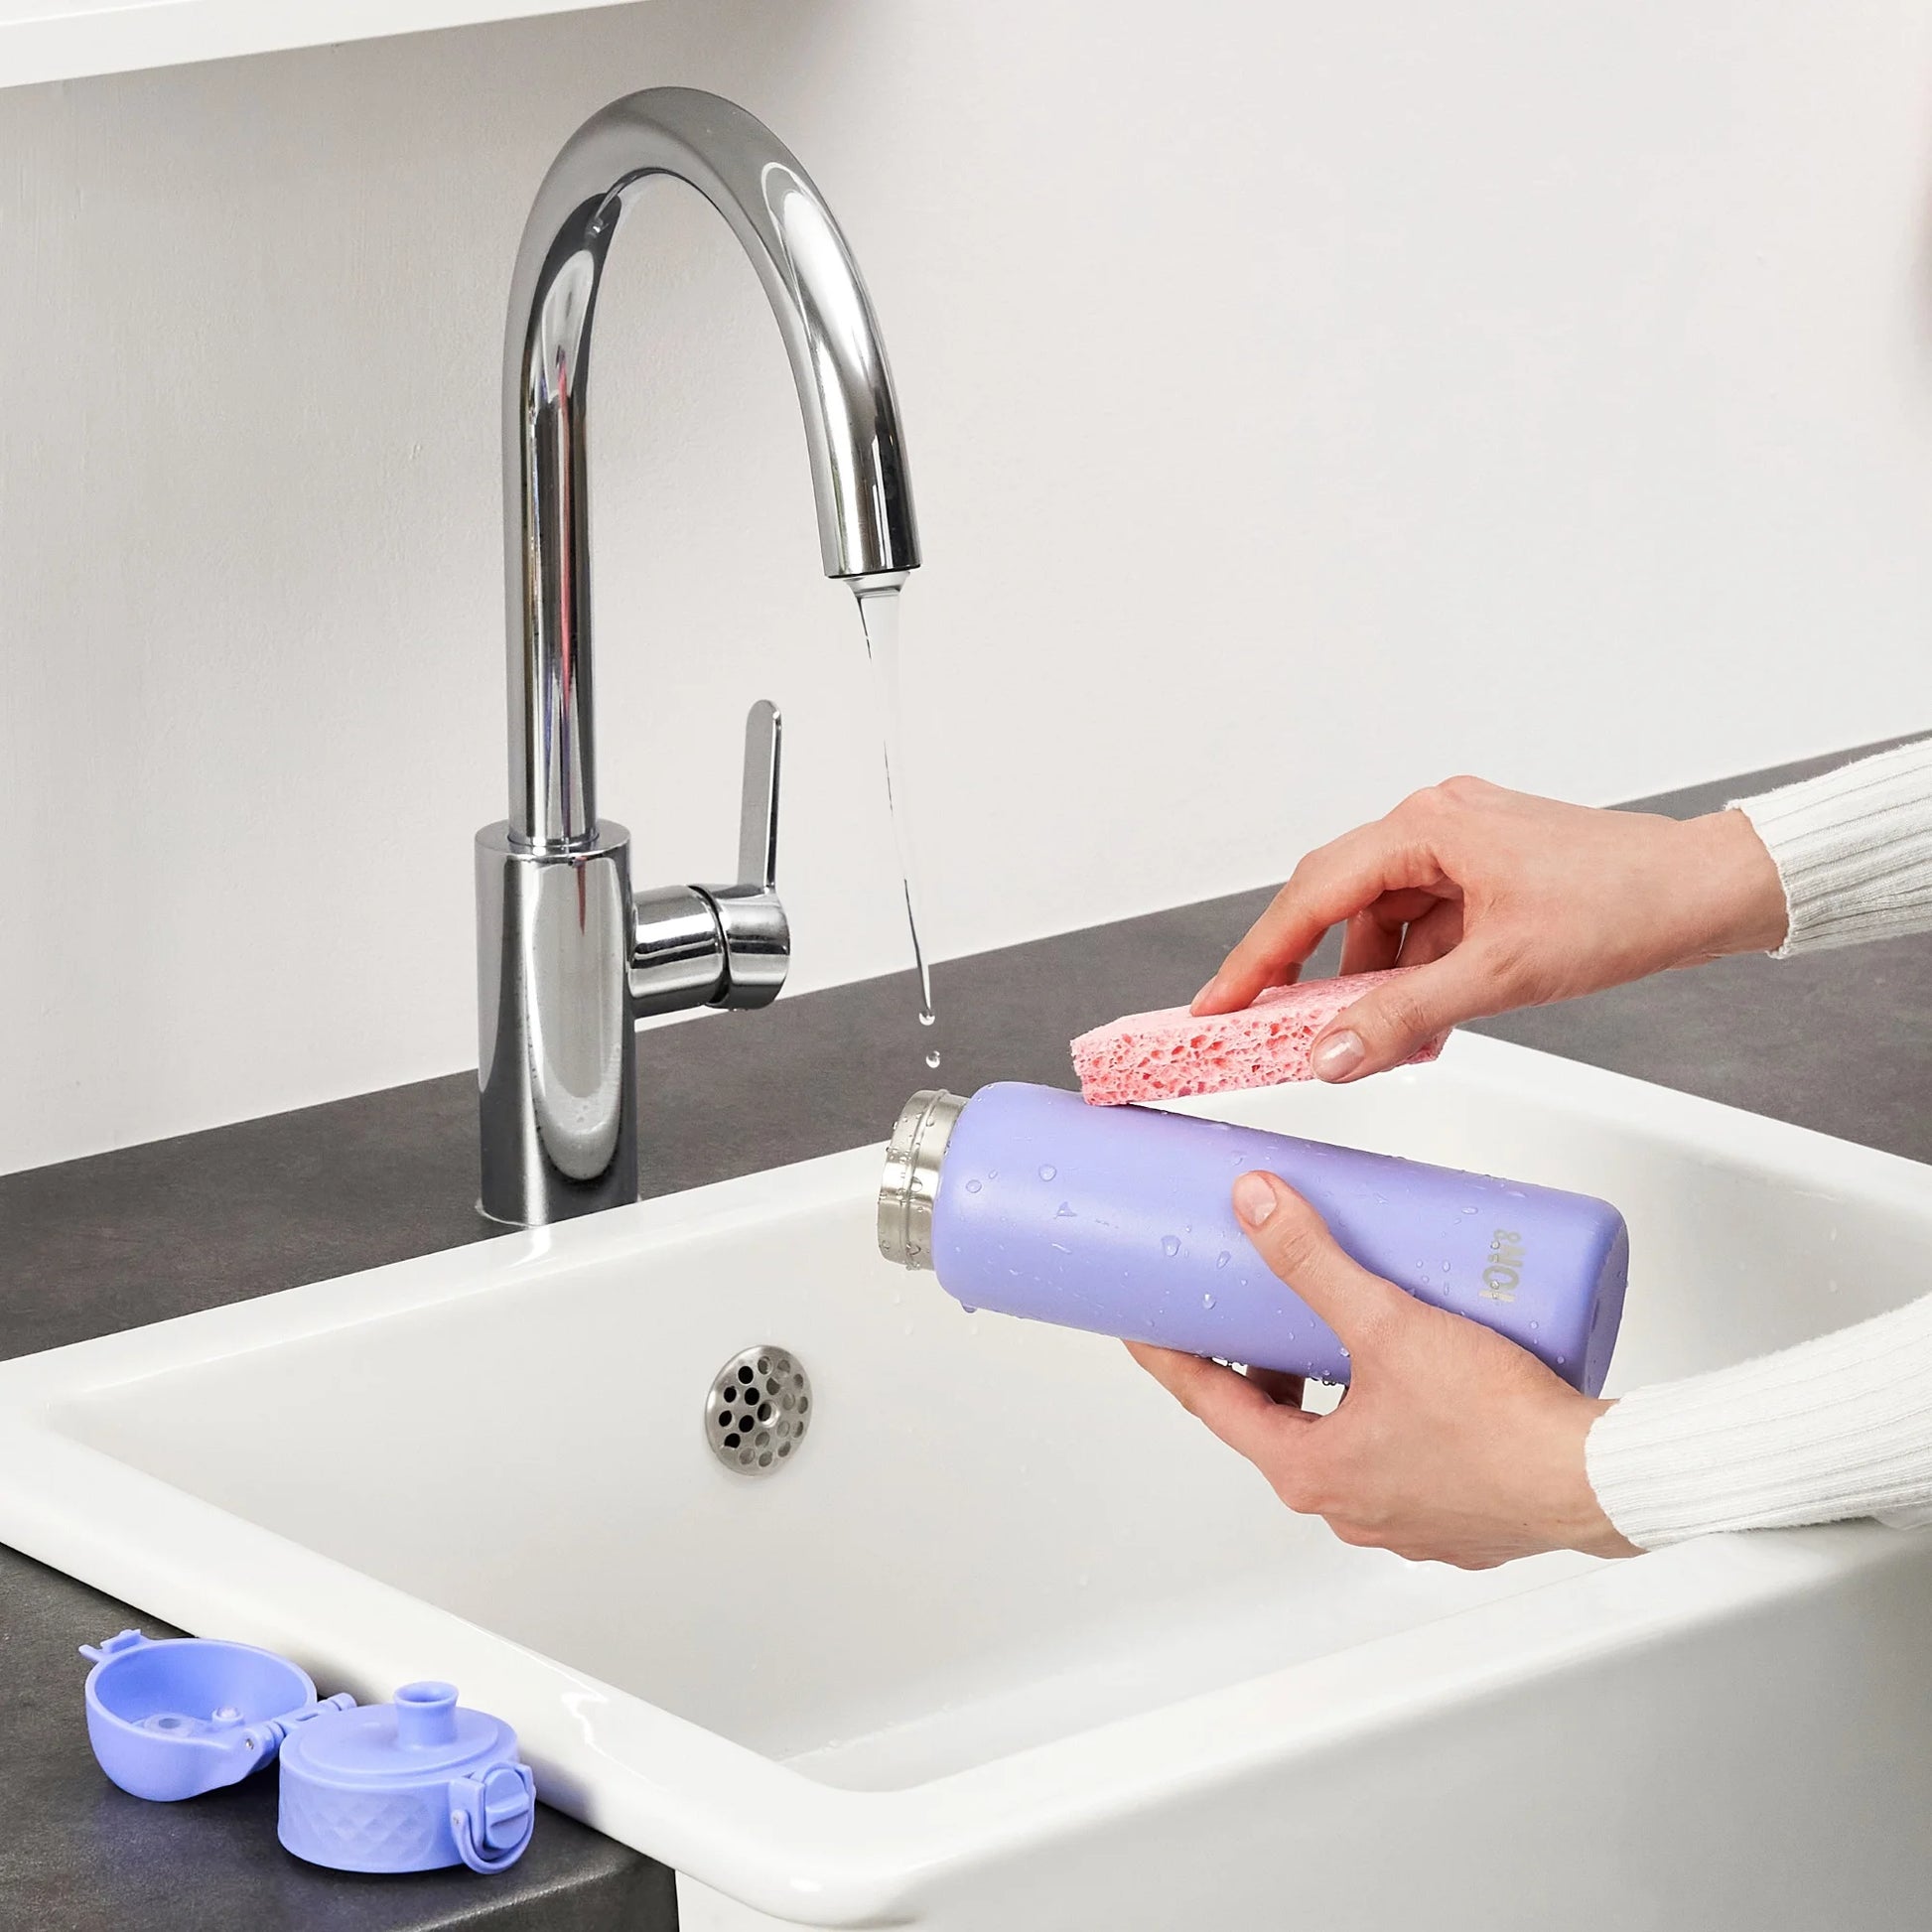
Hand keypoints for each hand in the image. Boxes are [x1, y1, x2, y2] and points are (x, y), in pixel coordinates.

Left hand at [1127, 1172, 1637, 1567]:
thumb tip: (1257, 1206)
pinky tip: (1413, 1372)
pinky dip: (1384, 1410)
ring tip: (1341, 1325)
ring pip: (1340, 1439)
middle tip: (1251, 1308)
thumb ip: (1316, 1261)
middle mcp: (1349, 1507)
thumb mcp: (1388, 1325)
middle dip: (1259, 1362)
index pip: (1211, 1405)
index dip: (1171, 1357)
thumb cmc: (1501, 1426)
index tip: (1143, 1327)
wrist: (1600, 1480)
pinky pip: (1397, 1454)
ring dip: (1327, 1386)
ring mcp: (1402, 1518)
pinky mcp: (1454, 1512)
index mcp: (1312, 1474)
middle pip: (1275, 1422)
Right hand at [1192, 776, 1787, 1082]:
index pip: (1311, 895)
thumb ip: (1403, 1017)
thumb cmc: (1623, 906)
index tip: (1217, 1003)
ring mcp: (1461, 845)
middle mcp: (1435, 822)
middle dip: (1306, 972)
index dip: (1257, 956)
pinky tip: (1421, 1020)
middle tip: (1267, 1028)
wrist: (1708, 890)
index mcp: (1427, 825)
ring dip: (1372, 980)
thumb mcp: (1499, 976)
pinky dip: (1414, 973)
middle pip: (1337, 902)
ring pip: (1383, 920)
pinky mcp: (1486, 871)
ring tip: (1375, 1040)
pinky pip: (1423, 925)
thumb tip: (1328, 1056)